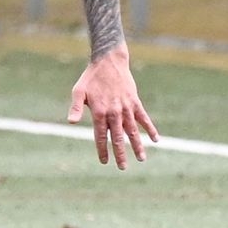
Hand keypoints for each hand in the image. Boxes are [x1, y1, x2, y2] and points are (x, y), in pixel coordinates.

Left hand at [68, 46, 159, 168]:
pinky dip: (150, 129)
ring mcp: (126, 107)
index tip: (104, 161)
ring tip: (141, 159)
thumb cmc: (91, 77)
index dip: (103, 150)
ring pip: (133, 131)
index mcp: (99, 112)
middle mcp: (114, 112)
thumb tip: (71, 122)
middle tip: (123, 167)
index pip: (101, 136)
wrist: (109, 60)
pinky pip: (144, 118)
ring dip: (138, 145)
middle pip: (118, 138)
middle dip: (120, 154)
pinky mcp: (135, 102)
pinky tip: (156, 140)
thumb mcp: (78, 91)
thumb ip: (76, 107)